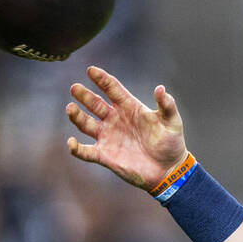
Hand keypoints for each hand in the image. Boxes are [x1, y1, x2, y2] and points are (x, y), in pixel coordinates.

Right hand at [65, 66, 188, 190]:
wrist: (169, 171)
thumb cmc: (172, 144)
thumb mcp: (172, 122)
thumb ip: (167, 105)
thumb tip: (161, 88)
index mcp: (130, 108)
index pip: (112, 89)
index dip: (101, 79)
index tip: (91, 70)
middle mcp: (115, 120)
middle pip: (95, 104)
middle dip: (84, 96)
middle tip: (75, 88)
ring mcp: (108, 137)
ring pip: (86, 124)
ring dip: (77, 116)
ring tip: (70, 108)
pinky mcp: (105, 155)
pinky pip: (86, 151)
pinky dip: (76, 148)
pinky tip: (71, 142)